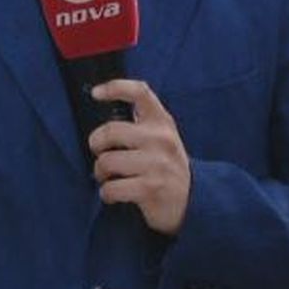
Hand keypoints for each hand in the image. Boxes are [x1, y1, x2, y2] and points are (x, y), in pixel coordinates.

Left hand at [88, 80, 191, 235]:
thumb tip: (103, 109)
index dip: (115, 88)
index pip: (140, 92)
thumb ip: (139, 122)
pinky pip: (111, 188)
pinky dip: (106, 193)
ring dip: (100, 173)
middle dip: (96, 145)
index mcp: (161, 121)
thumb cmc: (164, 165)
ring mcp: (157, 163)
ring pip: (106, 161)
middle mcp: (161, 138)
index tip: (96, 94)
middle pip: (111, 131)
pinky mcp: (151, 188)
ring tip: (109, 177)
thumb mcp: (160, 137)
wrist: (193, 200)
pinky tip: (113, 194)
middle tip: (100, 154)